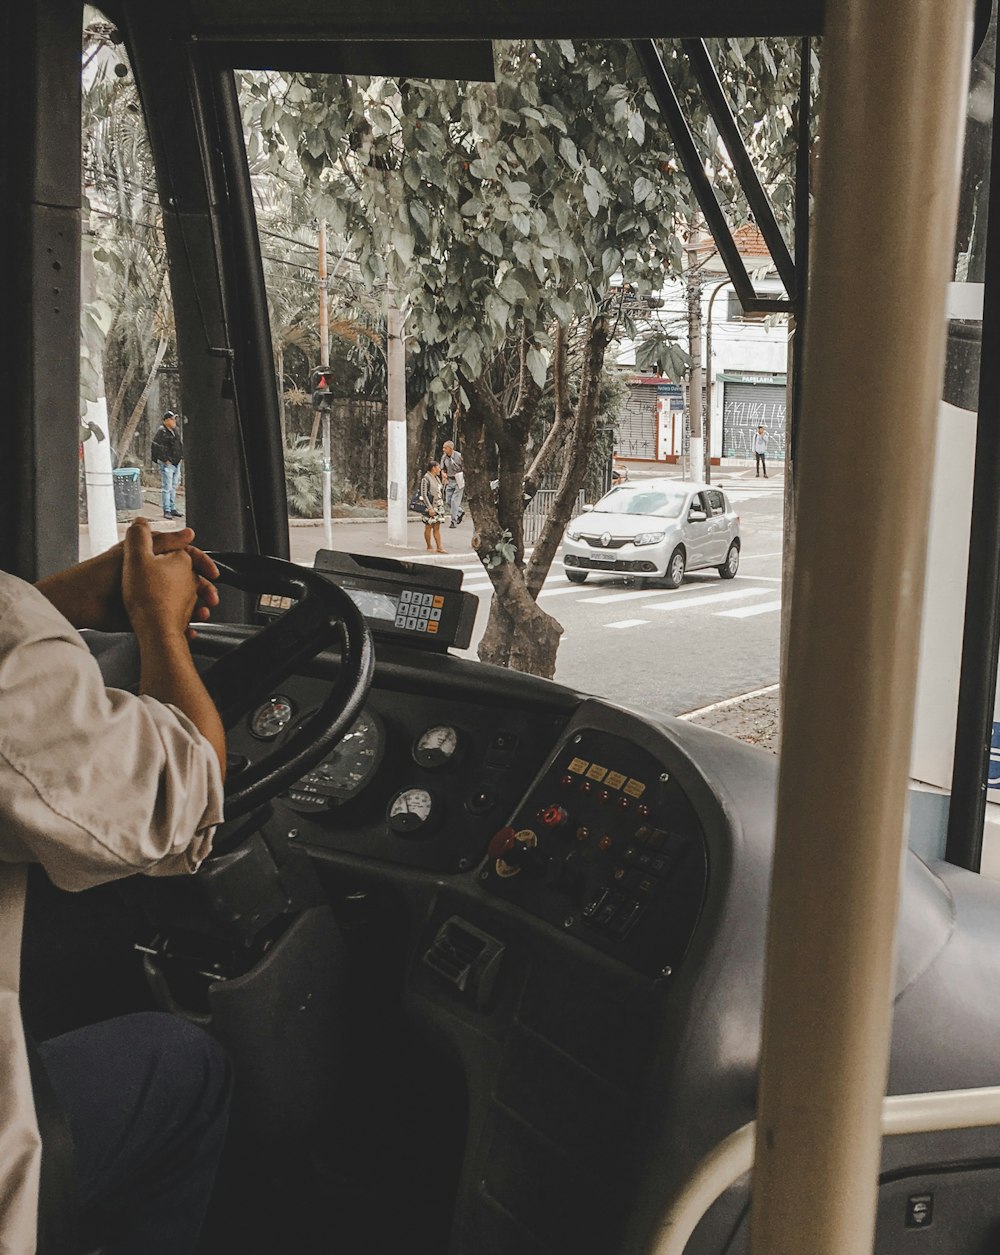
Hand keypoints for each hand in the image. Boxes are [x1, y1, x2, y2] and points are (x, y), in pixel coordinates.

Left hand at [37, 521, 218, 635]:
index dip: (201, 564)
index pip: (185, 557)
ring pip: (181, 603)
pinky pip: (169, 621)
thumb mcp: (140, 552)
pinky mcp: (145, 616)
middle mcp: (153, 576)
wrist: (83, 601)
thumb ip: (165, 542)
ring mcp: (150, 597)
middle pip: (187, 581)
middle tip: (210, 599)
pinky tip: (187, 630)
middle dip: (202, 590)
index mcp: (152, 557)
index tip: (213, 574)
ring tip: (200, 615)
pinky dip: (181, 627)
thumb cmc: (105, 573)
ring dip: (194, 609)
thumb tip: (188, 532)